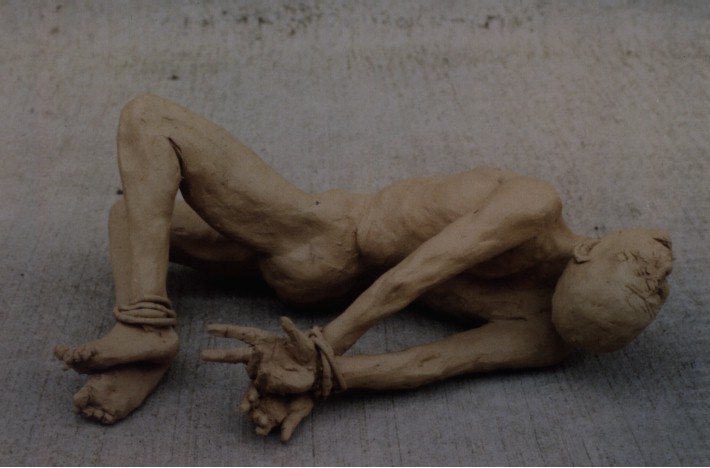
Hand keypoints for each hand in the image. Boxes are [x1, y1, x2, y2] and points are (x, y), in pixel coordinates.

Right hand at [201, 316, 316, 394]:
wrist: (314, 369)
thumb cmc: (307, 350)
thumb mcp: (302, 340)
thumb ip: (292, 331)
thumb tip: (282, 319)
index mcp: (264, 340)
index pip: (242, 334)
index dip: (226, 331)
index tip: (210, 329)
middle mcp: (258, 354)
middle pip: (234, 354)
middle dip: (218, 354)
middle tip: (202, 354)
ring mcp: (261, 370)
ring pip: (246, 371)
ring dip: (246, 374)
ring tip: (249, 372)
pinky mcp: (267, 384)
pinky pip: (255, 388)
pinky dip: (249, 395)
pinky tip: (247, 403)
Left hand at [239, 384, 313, 441]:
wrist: (307, 383)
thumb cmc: (304, 401)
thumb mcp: (298, 413)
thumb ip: (290, 425)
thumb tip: (283, 440)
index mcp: (272, 418)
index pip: (263, 427)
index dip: (261, 429)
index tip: (259, 431)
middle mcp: (265, 408)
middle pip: (254, 414)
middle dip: (253, 416)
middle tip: (255, 417)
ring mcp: (262, 396)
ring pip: (251, 402)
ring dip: (247, 405)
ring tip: (246, 407)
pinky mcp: (262, 384)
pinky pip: (254, 389)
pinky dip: (252, 393)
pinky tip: (252, 396)